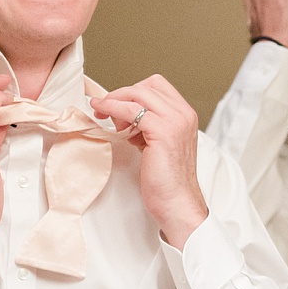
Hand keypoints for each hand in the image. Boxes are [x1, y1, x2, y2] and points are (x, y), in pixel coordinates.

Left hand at [92, 75, 208, 247]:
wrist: (177, 203)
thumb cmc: (167, 181)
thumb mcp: (158, 145)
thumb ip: (146, 127)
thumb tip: (122, 116)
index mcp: (186, 115)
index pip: (157, 86)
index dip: (133, 92)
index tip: (116, 104)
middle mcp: (184, 114)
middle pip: (148, 85)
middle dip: (123, 93)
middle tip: (105, 108)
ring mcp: (175, 121)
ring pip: (138, 93)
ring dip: (115, 99)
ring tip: (101, 112)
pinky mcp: (162, 131)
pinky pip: (131, 109)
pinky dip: (113, 108)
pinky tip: (104, 116)